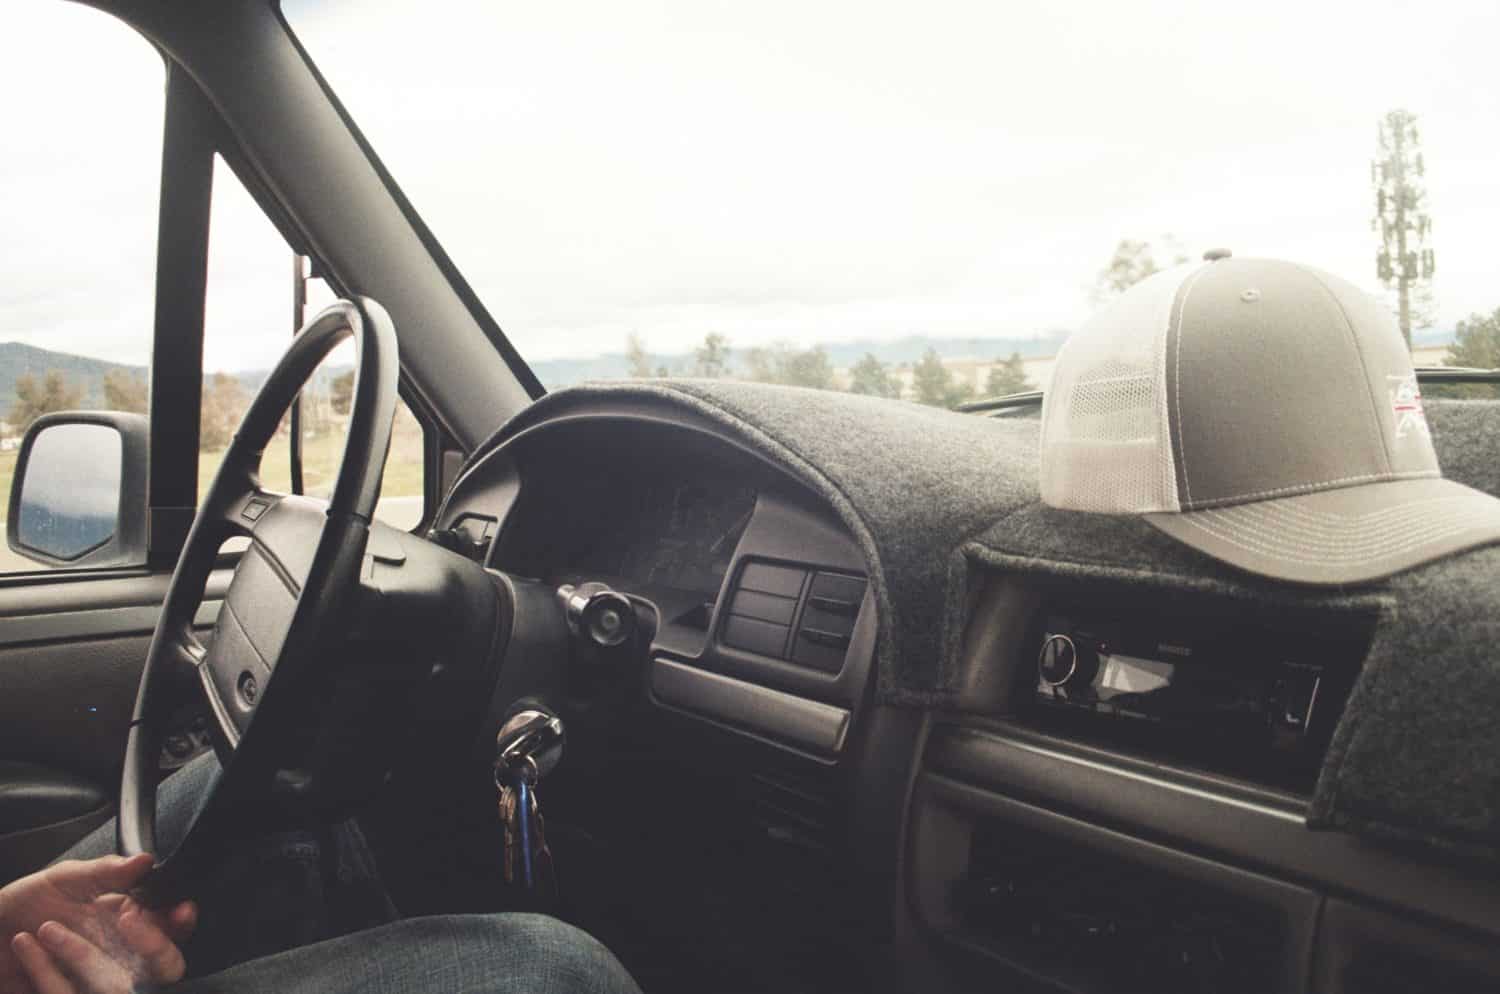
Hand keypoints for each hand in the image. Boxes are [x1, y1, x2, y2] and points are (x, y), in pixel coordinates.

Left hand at [0, 854, 195, 992]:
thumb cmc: (27, 905)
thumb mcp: (65, 878)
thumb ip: (107, 870)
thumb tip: (147, 859)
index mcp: (128, 922)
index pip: (172, 927)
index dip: (181, 921)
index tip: (177, 909)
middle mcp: (120, 956)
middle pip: (164, 966)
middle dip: (157, 946)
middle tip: (131, 920)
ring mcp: (96, 982)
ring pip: (115, 984)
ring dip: (79, 953)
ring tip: (47, 929)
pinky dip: (44, 969)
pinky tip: (26, 945)